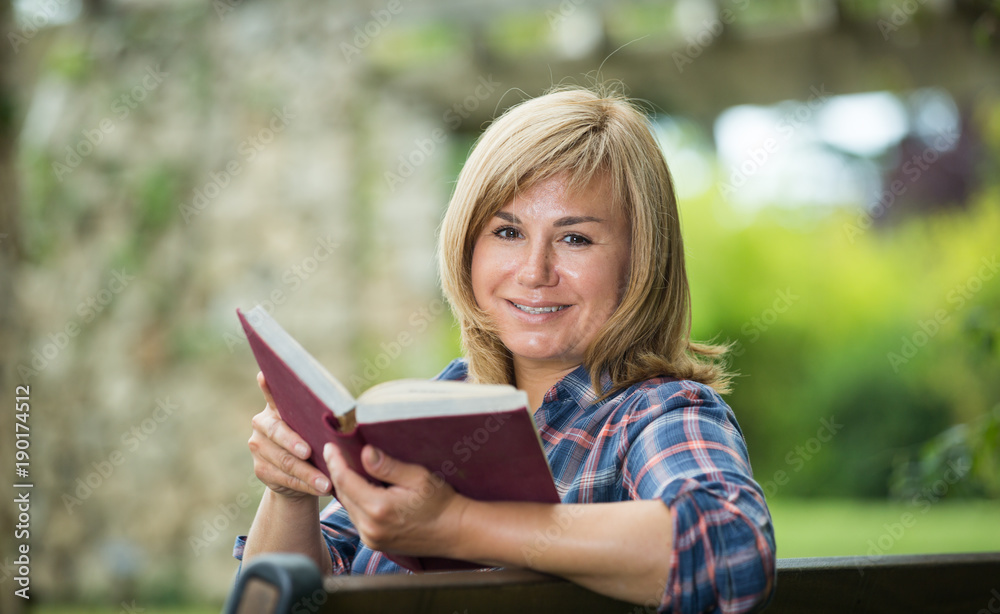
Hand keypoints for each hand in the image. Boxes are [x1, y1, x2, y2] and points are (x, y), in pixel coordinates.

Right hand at [248, 372, 331, 498]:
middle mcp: (262, 424)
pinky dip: (305, 485)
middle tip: (308, 452)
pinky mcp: (260, 470)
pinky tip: (321, 489)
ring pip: (284, 461)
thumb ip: (319, 418)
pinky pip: (285, 479)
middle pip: (277, 432)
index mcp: (277, 408)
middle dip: (293, 443)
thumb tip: (347, 415)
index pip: (272, 394)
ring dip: (307, 473)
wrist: (296, 476)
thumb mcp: (315, 427)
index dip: (267, 386)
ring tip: (326, 482)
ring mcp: (259, 448)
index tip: (265, 376)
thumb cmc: (313, 441)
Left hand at [323, 443, 468, 556]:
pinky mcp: (374, 543)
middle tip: (334, 453)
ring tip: (345, 468)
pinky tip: (359, 489)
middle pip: (342, 494)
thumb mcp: (418, 477)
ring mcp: (371, 538)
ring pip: (347, 507)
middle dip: (337, 472)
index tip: (330, 447)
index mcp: (379, 508)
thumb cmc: (440, 502)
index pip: (345, 480)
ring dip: (345, 487)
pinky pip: (356, 518)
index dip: (336, 462)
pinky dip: (354, 501)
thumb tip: (364, 452)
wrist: (454, 531)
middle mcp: (370, 527)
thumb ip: (388, 466)